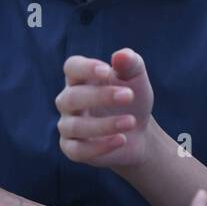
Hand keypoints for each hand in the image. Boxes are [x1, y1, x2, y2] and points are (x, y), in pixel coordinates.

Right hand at [56, 48, 155, 168]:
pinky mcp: (72, 149)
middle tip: (129, 95)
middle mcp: (68, 100)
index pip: (72, 67)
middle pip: (72, 97)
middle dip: (100, 96)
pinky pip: (78, 150)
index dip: (85, 68)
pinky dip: (99, 146)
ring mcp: (68, 125)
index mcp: (80, 78)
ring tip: (131, 122)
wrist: (138, 133)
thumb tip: (121, 55)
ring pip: (76, 126)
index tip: (107, 70)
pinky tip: (121, 140)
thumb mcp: (136, 79)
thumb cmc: (132, 99)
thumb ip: (130, 63)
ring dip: (104, 124)